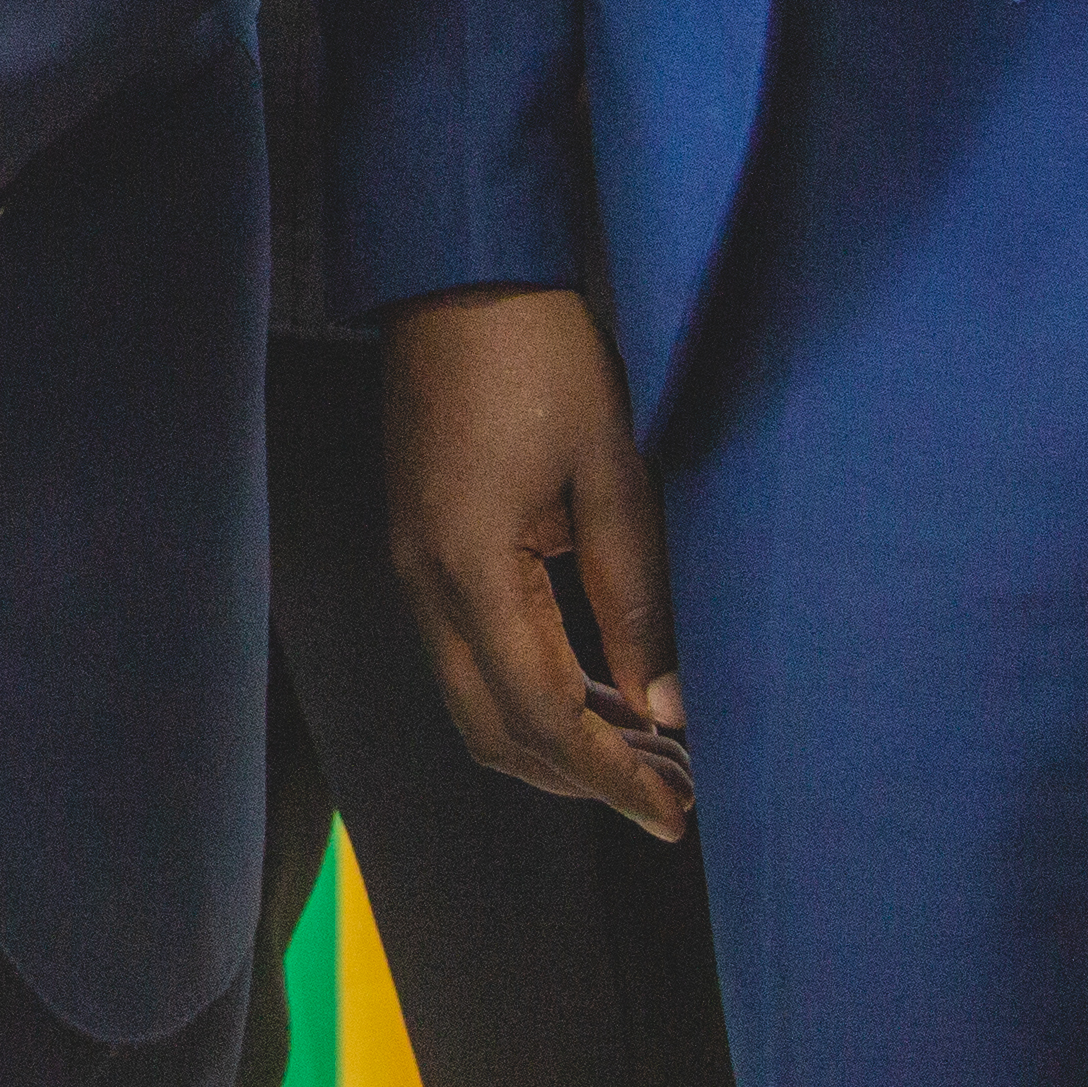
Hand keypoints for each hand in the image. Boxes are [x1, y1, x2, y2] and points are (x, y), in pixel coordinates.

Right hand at [382, 284, 686, 838]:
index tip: (676, 815)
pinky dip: (528, 691)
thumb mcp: (614, 473)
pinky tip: (595, 687)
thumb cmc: (543, 356)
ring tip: (645, 749)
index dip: (611, 777)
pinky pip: (466, 653)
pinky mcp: (418, 544)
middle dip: (579, 778)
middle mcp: (424, 583)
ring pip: (473, 701)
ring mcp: (411, 565)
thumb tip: (663, 708)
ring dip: (553, 739)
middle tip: (667, 793)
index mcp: (471, 568)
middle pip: (492, 732)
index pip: (542, 717)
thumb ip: (636, 600)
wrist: (460, 271)